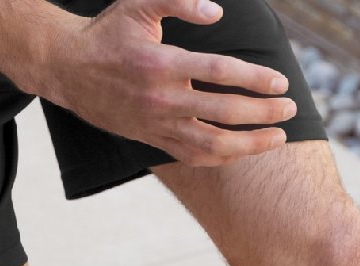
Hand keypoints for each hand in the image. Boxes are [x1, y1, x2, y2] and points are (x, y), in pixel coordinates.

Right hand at [45, 0, 296, 166]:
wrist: (69, 71)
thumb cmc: (108, 34)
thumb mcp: (138, 4)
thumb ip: (179, 1)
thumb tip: (217, 11)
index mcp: (160, 64)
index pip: (219, 73)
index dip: (254, 78)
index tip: (280, 82)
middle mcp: (160, 100)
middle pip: (223, 112)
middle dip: (262, 113)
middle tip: (290, 110)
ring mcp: (156, 125)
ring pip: (210, 144)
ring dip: (248, 144)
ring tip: (277, 139)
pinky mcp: (152, 140)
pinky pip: (192, 156)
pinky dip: (221, 157)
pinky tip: (243, 151)